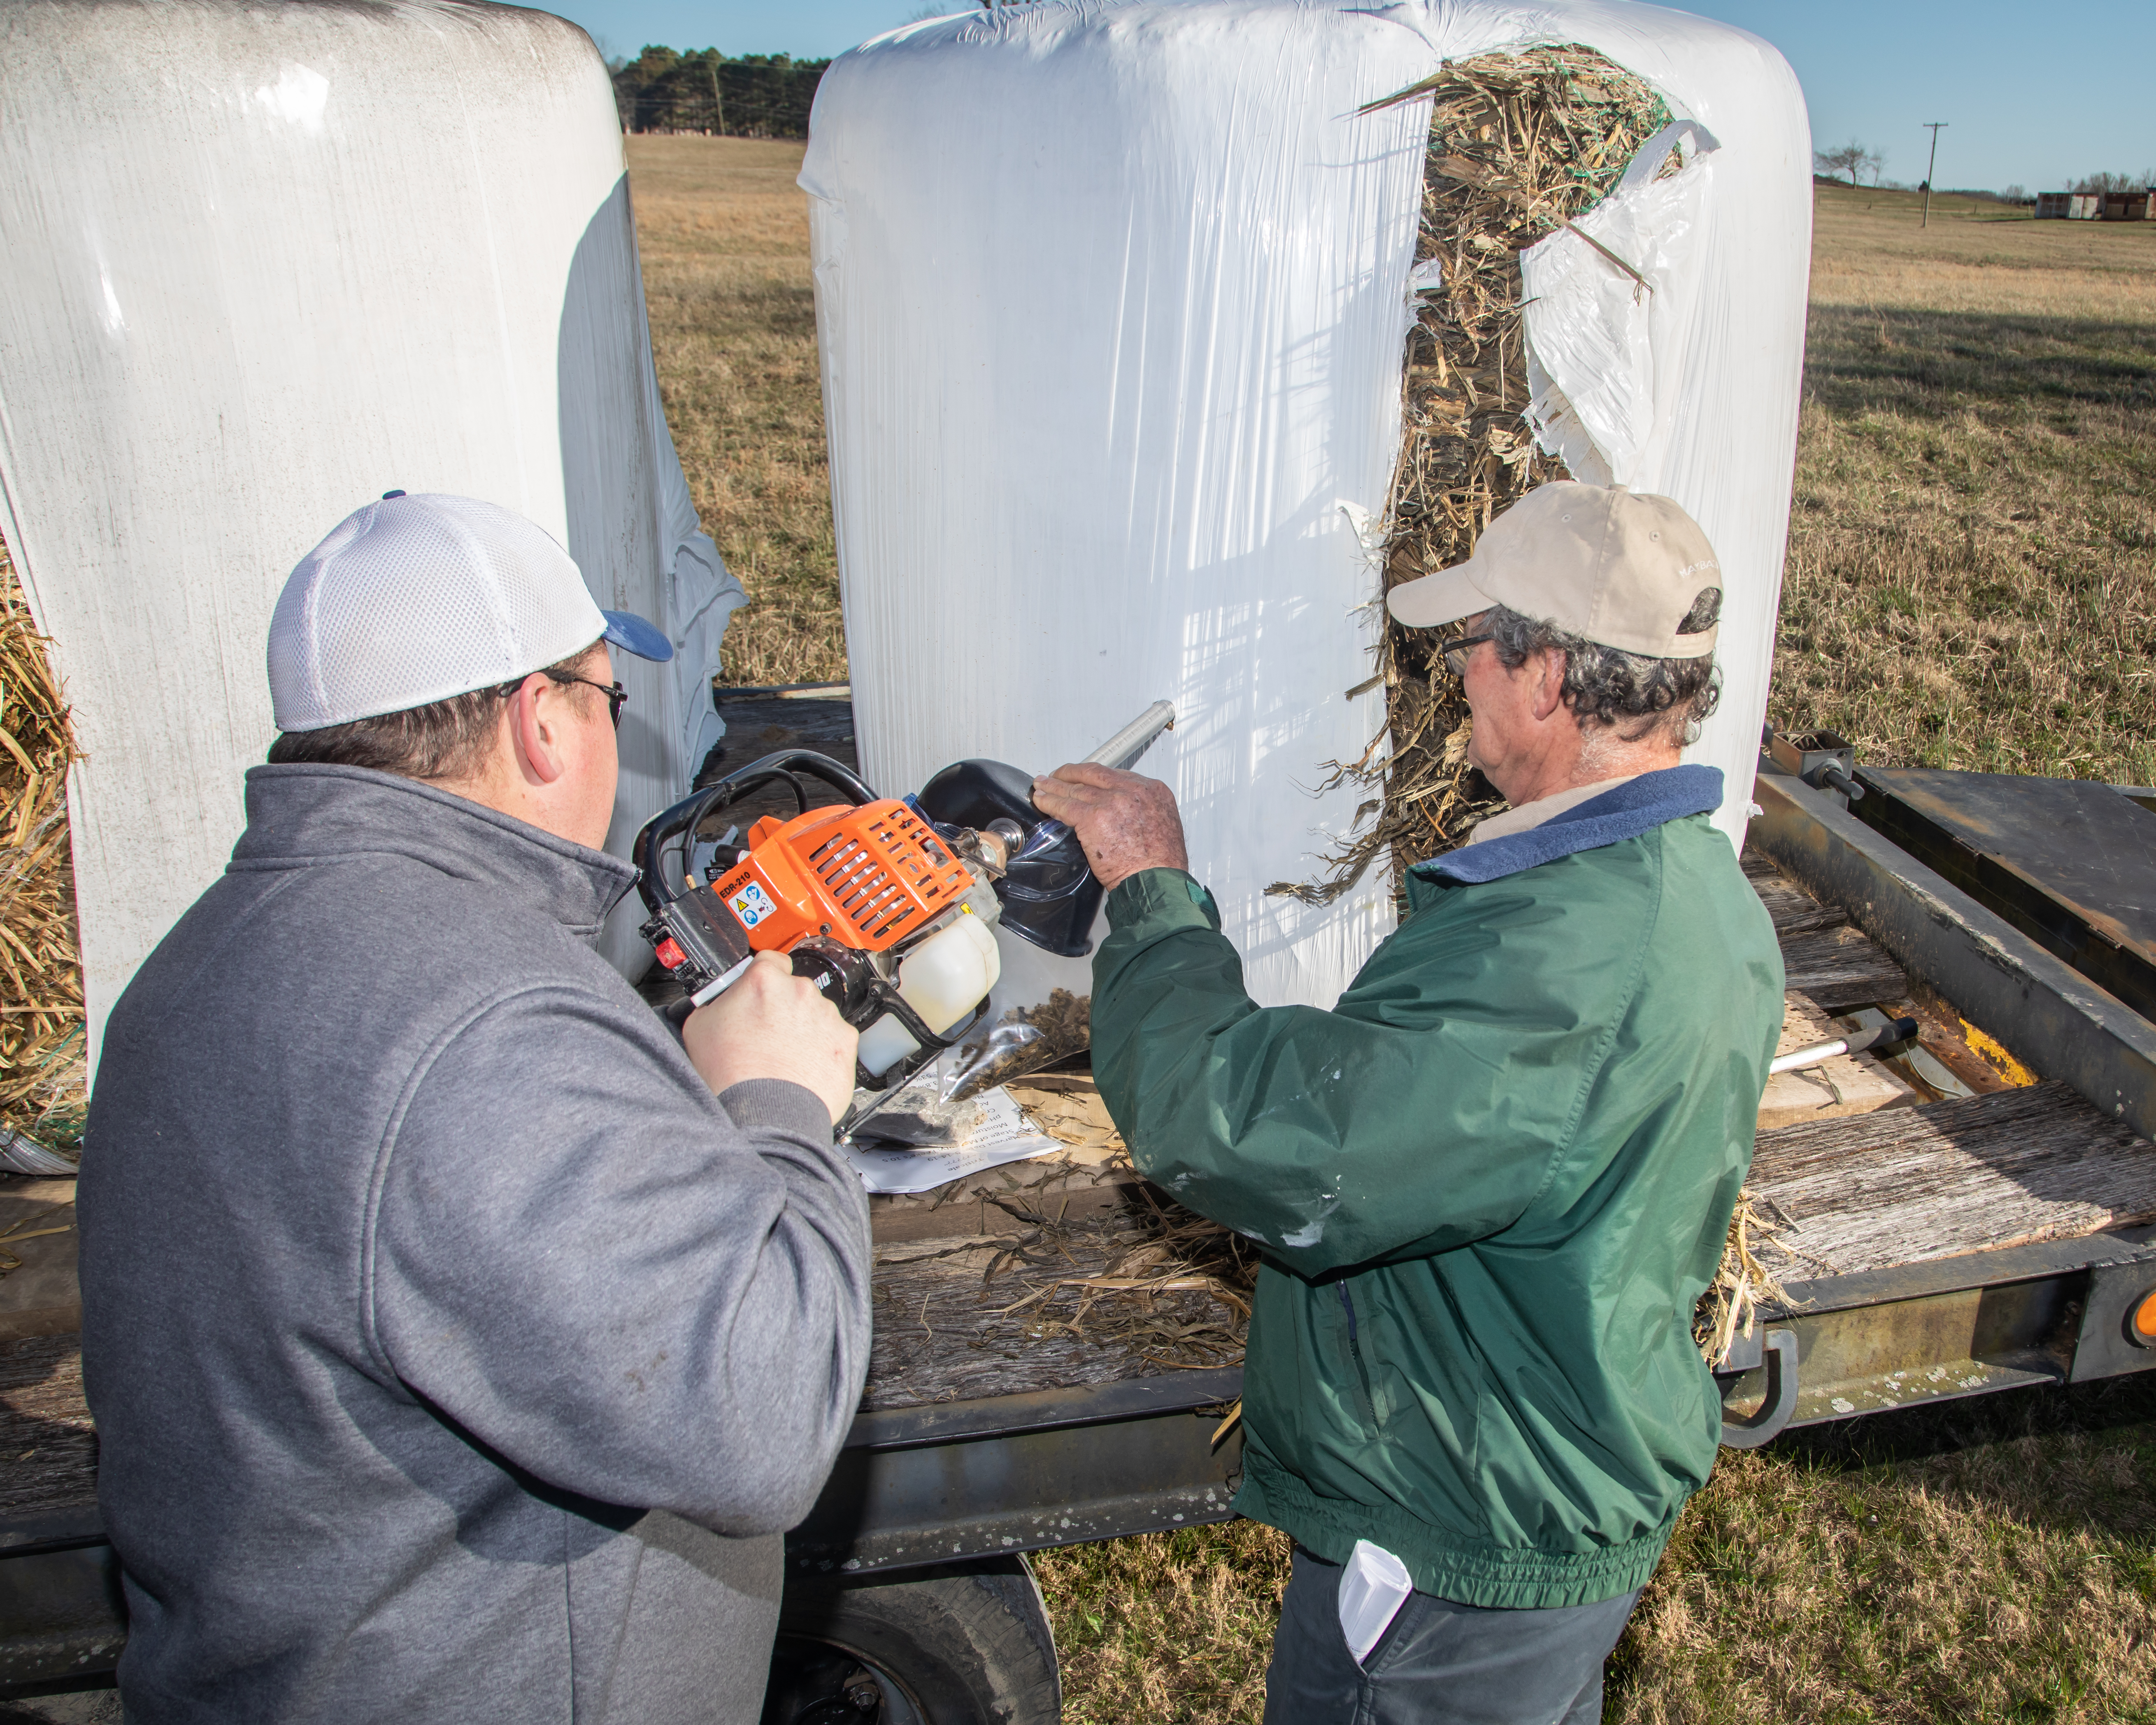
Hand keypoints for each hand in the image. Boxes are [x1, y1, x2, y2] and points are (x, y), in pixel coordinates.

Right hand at [681, 951, 858, 1126]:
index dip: (762, 976)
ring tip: (784, 1057)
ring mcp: (827, 1016)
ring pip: (816, 1014)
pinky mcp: (846, 1041)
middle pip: (794, 990)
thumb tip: (721, 998)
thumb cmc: (733, 1075)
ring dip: (805, 1029)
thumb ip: (717, 1001)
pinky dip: (824, 1049)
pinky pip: (835, 1037)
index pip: (769, 959)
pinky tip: (804, 1066)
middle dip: (782, 1008)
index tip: (761, 990)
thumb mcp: (701, 1026)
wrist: (765, 1113)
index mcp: (765, 980)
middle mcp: (801, 991)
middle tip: (766, 1035)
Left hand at [1030, 762, 1188, 891]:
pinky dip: (1049, 802)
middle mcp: (1132, 790)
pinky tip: (1041, 800)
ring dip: (1055, 787)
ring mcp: (1112, 801)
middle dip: (1071, 774)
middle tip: (1056, 776)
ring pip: (1076, 789)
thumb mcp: (1161, 825)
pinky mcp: (1093, 817)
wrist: (1157, 881)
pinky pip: (1065, 806)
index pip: (1115, 775)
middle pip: (1093, 775)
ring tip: (1042, 786)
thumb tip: (1121, 814)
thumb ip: (1140, 811)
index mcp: (1152, 790)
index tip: (1083, 779)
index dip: (1094, 776)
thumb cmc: (1161, 864)